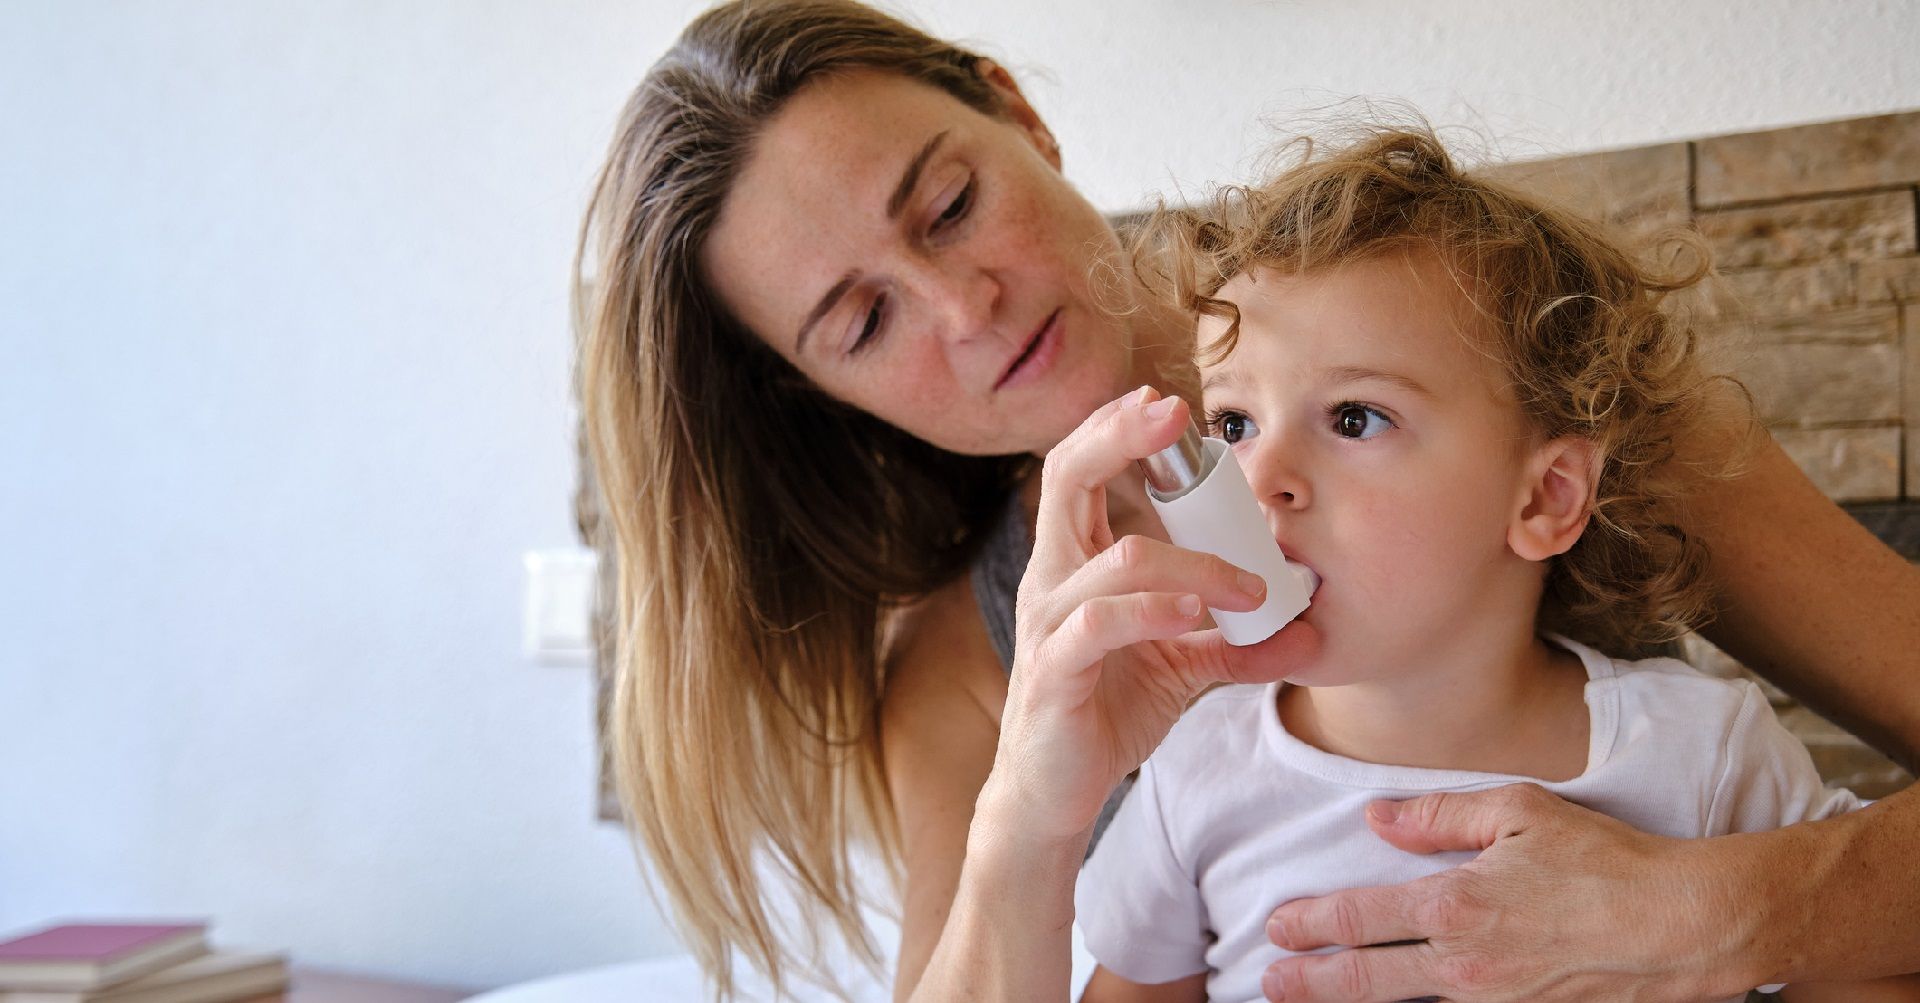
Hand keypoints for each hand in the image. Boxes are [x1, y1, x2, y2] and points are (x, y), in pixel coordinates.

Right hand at [987, 386, 1318, 843]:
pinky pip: (1099, 623)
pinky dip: (1153, 611)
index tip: (1167, 404)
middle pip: (1065, 478)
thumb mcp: (1182, 666)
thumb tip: (1310, 628)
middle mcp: (1051, 578)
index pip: (1079, 470)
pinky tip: (1195, 616)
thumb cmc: (1105, 712)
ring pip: (1116, 560)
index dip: (1115, 428)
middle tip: (1173, 416)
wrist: (1055, 792)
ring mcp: (1047, 622)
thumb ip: (1236, 640)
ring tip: (1250, 586)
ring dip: (1194, 564)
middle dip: (1119, 437)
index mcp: (1073, 562)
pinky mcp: (1053, 671)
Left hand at [1261, 784, 1758, 1001]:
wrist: (1684, 926)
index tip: (1277, 927)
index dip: (1310, 924)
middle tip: (1269, 980)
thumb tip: (1377, 818)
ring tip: (1312, 1000)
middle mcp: (1464, 964)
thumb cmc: (1606, 862)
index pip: (1359, 918)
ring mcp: (1494, 1001)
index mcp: (1455, 905)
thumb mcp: (1519, 811)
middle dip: (1309, 982)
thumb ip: (1438, 817)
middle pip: (1365, 980)